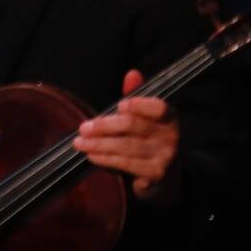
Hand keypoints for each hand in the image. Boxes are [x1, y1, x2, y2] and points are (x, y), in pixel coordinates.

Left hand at [74, 69, 179, 200]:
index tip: (120, 105)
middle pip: (134, 126)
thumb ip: (136, 98)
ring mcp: (165, 156)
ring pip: (127, 147)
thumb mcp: (144, 118)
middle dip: (104, 126)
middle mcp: (170, 136)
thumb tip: (132, 74)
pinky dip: (107, 160)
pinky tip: (92, 156)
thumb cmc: (148, 140)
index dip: (140, 105)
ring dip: (100, 144)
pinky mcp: (156, 174)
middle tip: (83, 128)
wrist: (164, 176)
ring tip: (80, 143)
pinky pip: (128, 165)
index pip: (159, 108)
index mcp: (168, 118)